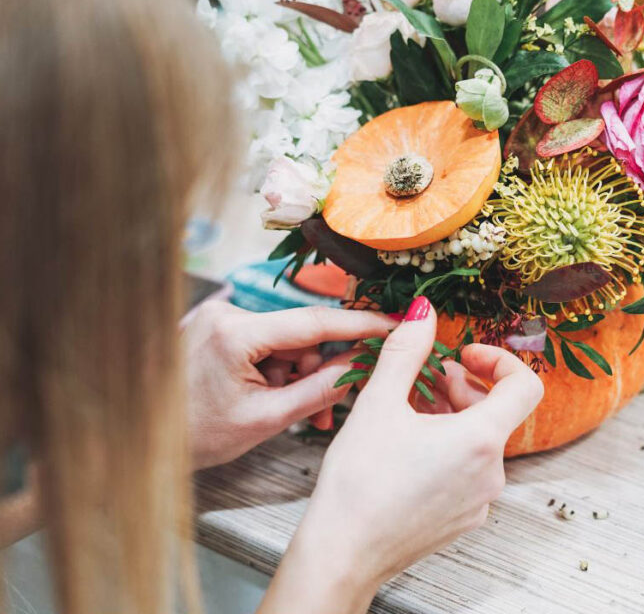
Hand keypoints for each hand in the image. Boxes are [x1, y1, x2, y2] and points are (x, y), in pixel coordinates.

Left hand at [182, 301, 395, 468]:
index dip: (359, 324)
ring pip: (287, 341)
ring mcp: (220, 315)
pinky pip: (268, 342)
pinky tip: (277, 396)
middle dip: (320, 369)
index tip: (393, 324)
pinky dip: (280, 369)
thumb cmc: (196, 435)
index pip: (313, 321)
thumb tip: (362, 366)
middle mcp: (227, 312)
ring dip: (299, 374)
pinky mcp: (219, 324)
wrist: (142, 439)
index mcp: (235, 333)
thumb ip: (320, 389)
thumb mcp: (266, 419)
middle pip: (301, 333)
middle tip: (329, 409)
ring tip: (297, 413)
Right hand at [258, 297, 543, 613]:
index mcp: (481, 440)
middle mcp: (491, 473)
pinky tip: (408, 448)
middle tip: (426, 380)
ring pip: (480, 442)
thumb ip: (407, 350)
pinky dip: (448, 449)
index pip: (525, 386)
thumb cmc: (359, 483)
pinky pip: (469, 471)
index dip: (499, 360)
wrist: (342, 554)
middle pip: (498, 413)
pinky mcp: (463, 520)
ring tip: (410, 412)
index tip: (464, 356)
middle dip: (465, 387)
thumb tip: (424, 311)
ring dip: (453, 417)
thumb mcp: (379, 402)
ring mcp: (480, 501)